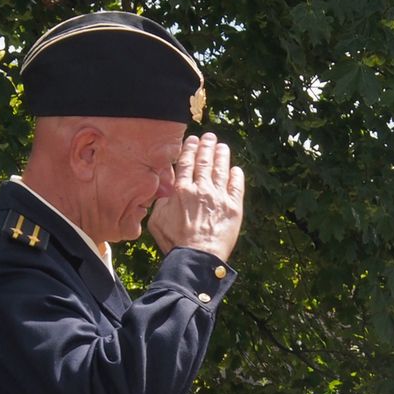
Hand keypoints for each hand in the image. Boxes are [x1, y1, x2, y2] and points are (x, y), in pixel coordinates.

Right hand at [146, 133, 244, 260]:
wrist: (197, 256)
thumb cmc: (175, 242)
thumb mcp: (157, 220)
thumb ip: (160, 202)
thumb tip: (165, 190)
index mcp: (181, 190)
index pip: (185, 163)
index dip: (189, 149)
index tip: (193, 140)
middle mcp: (201, 189)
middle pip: (204, 162)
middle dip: (207, 146)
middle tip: (210, 136)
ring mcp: (219, 197)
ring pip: (221, 170)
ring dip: (222, 155)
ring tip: (222, 146)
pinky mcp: (233, 207)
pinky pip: (237, 187)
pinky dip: (236, 176)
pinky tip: (236, 169)